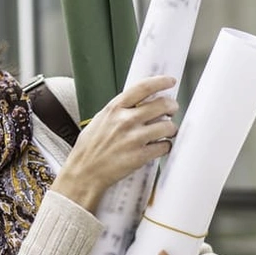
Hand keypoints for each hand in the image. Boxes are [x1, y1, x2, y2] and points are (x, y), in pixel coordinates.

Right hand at [50, 76, 178, 212]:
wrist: (83, 173)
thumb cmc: (89, 149)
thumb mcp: (99, 121)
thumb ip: (118, 110)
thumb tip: (138, 103)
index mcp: (114, 109)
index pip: (143, 88)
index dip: (160, 82)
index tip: (170, 81)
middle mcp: (125, 120)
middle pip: (162, 105)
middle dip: (172, 107)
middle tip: (172, 110)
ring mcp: (134, 139)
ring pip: (168, 126)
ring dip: (171, 129)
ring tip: (167, 132)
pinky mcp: (140, 156)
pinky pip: (164, 146)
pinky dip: (165, 146)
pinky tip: (159, 147)